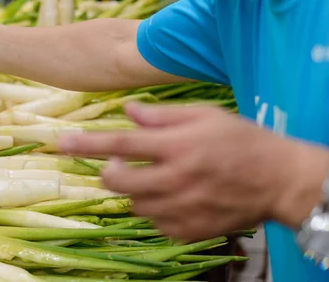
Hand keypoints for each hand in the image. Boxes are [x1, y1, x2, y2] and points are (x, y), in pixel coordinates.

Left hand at [60, 102, 328, 241]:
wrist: (279, 181)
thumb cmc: (242, 141)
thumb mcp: (204, 115)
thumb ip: (162, 115)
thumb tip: (128, 110)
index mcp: (177, 146)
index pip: (120, 143)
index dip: (86, 144)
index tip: (61, 142)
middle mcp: (174, 179)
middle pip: (117, 180)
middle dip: (109, 170)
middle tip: (119, 162)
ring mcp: (181, 208)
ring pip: (134, 203)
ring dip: (135, 189)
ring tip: (158, 177)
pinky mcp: (187, 230)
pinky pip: (154, 222)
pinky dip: (156, 208)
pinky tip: (175, 196)